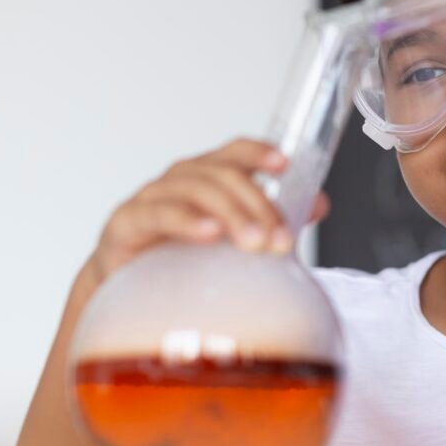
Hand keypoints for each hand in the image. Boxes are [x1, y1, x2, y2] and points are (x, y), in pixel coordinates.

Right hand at [90, 138, 328, 283]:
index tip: (284, 164)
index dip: (257, 152)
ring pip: (195, 190)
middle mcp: (179, 180)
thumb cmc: (181, 258)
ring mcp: (151, 198)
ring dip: (230, 214)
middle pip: (222, 175)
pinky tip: (208, 232)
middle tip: (279, 240)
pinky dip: (186, 220)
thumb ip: (274, 218)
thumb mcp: (232, 238)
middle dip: (257, 204)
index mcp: (206, 177)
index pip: (233, 153)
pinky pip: (158, 214)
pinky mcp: (126, 224)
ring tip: (253, 242)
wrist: (127, 293)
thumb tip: (320, 203)